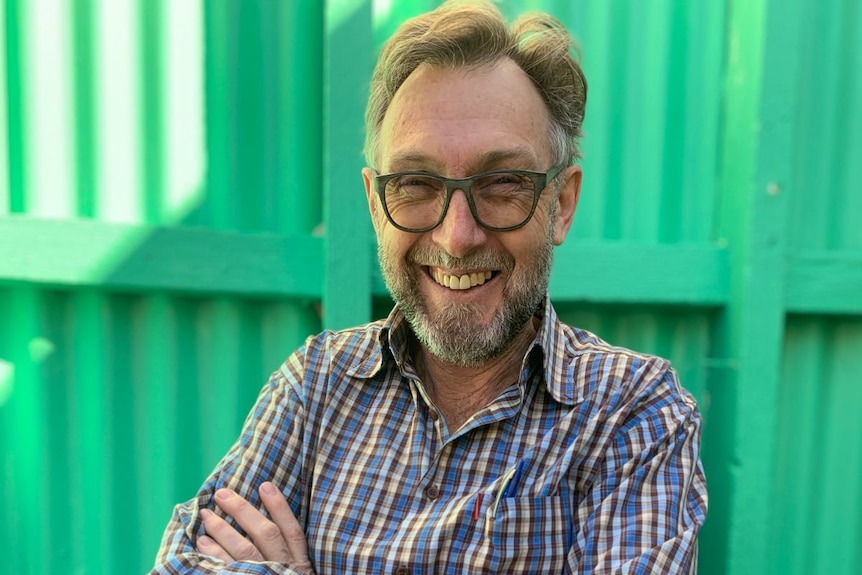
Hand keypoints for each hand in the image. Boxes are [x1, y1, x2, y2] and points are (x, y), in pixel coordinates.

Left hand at [196, 482, 314, 574]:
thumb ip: (286, 556)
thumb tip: (263, 527)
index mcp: (300, 566)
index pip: (292, 531)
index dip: (280, 507)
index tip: (265, 485)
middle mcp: (285, 571)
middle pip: (265, 534)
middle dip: (243, 511)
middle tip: (221, 494)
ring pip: (245, 552)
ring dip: (223, 531)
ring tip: (206, 517)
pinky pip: (229, 572)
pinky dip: (215, 555)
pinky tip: (203, 544)